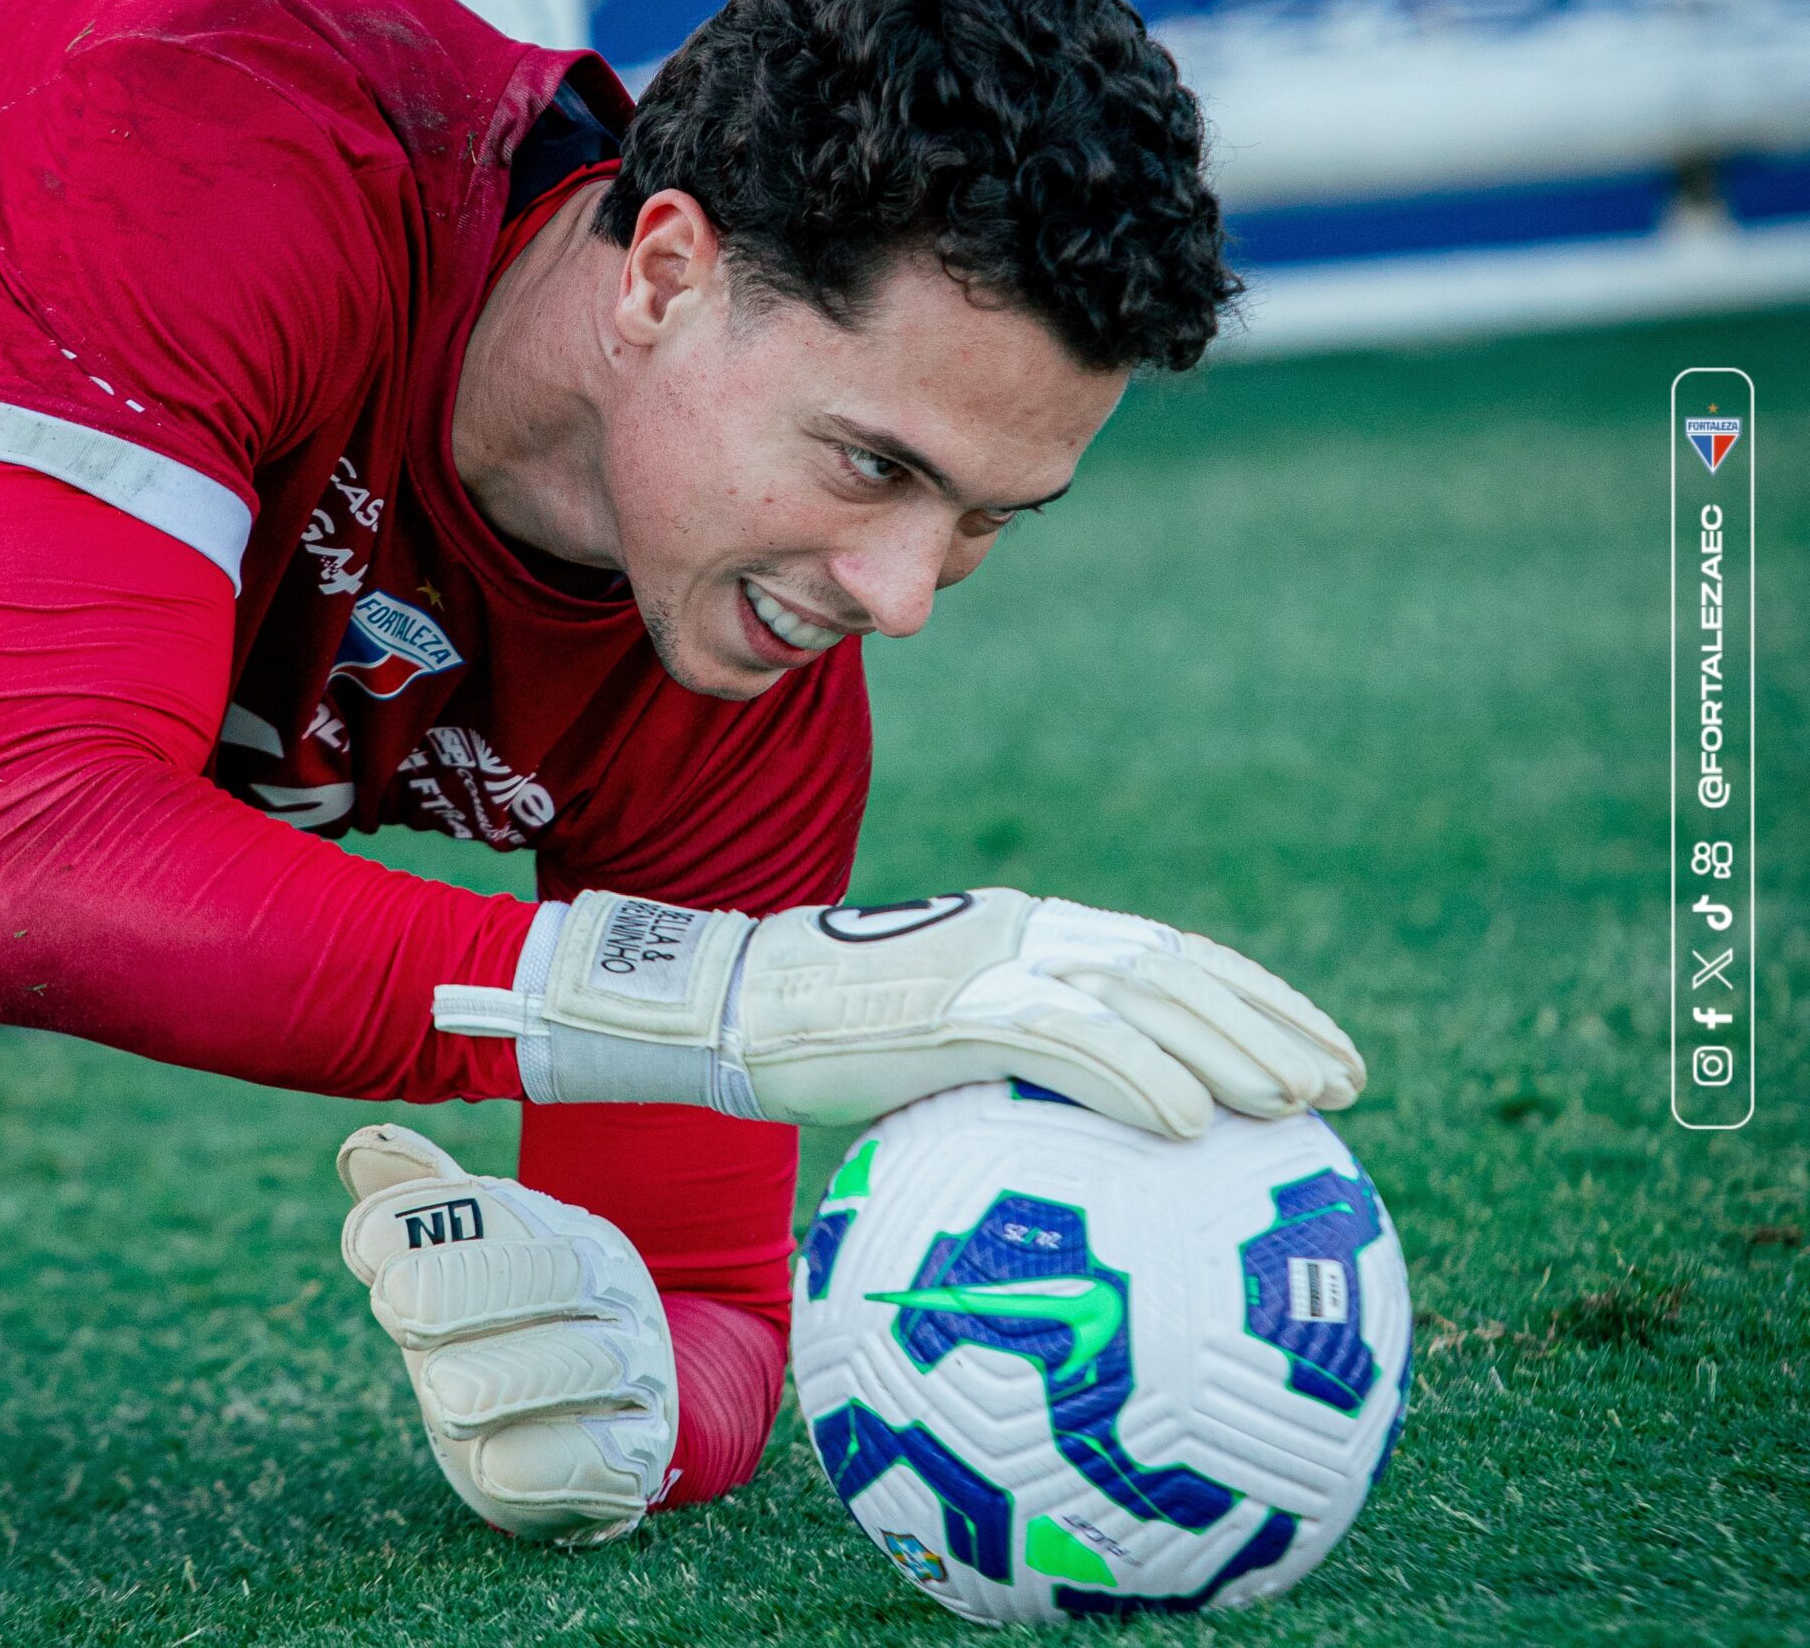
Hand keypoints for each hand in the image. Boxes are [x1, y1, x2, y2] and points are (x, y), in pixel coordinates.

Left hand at [336, 1123, 675, 1545]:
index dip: (436, 1219)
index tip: (360, 1239)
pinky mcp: (638, 1461)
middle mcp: (614, 1295)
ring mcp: (637, 1377)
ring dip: (511, 1376)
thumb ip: (424, 1212)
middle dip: (472, 1284)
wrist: (604, 1427)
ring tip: (439, 1395)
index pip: (506, 1210)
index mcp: (569, 1234)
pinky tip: (493, 1465)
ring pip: (590, 1365)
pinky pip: (607, 1458)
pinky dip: (552, 1463)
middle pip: (560, 1274)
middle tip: (392, 1305)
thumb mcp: (470, 1272)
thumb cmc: (516, 1332)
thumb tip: (360, 1148)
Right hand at [433, 889, 1363, 1137]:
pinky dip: (1137, 1078)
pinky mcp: (955, 1002)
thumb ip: (1010, 1066)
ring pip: (1141, 996)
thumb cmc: (820, 1040)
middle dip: (1271, 1021)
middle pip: (1174, 967)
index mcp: (1027, 930)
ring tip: (1298, 1105)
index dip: (1253, 997)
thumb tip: (1075, 1148)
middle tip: (1346, 1083)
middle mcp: (1025, 928)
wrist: (731, 1007)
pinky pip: (1067, 1040)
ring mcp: (991, 959)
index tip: (1318, 1050)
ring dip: (1229, 1051)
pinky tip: (1190, 1126)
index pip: (1164, 954)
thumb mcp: (931, 1044)